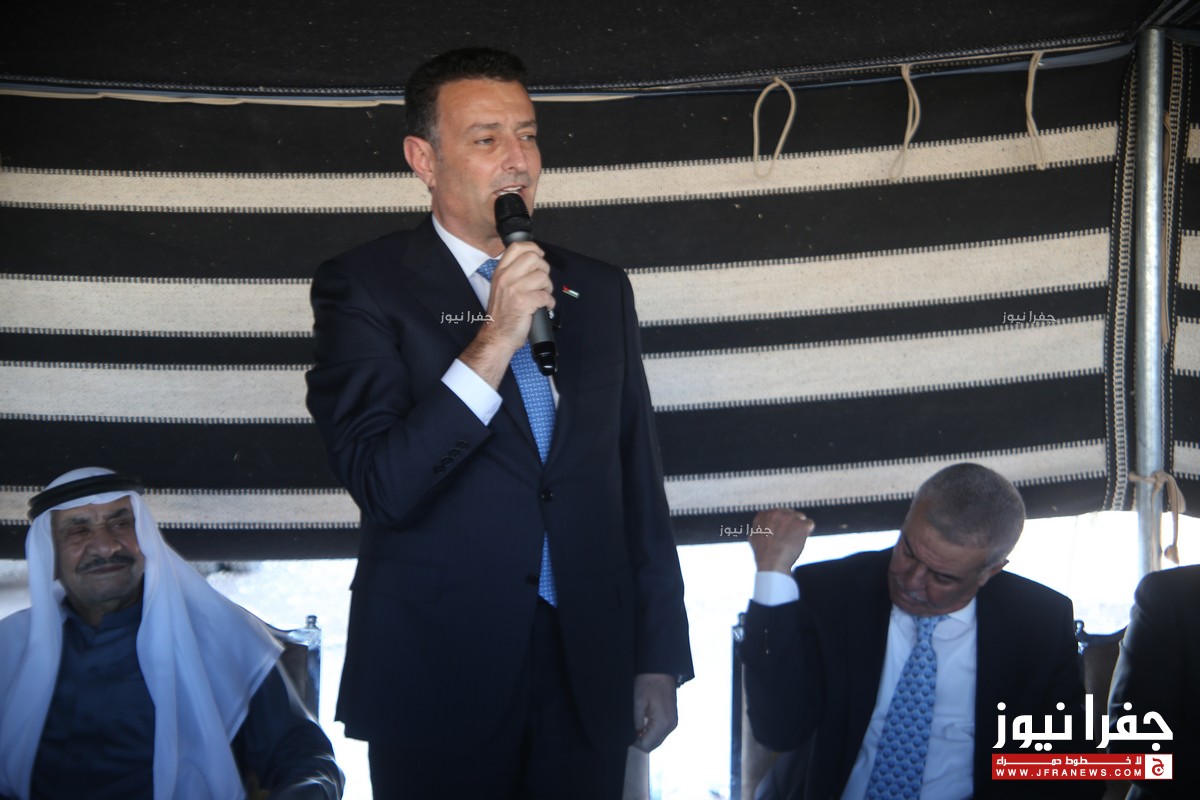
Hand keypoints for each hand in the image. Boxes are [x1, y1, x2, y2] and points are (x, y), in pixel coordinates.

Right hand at [460, 241, 554, 387]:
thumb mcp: (501, 287)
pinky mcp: (523, 302)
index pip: (517, 247)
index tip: (540, 255)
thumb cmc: (502, 315)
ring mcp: (514, 289)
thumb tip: (535, 263)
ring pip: (542, 276)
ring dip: (548, 288)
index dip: (533, 248)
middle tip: (542, 282)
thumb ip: (514, 273)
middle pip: (533, 258)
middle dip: (544, 269)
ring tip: (543, 296)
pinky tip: (544, 307)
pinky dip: (549, 303)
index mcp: (500, 272)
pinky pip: (545, 296)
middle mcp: (506, 277)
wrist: (497, 336)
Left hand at [631, 673, 677, 751]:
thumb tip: (634, 737)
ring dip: (646, 736)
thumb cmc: (647, 682)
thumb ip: (636, 722)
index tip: (625, 736)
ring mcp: (673, 722)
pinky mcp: (672, 718)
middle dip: (640, 741)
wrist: (660, 669)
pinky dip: (651, 731)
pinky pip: (661, 731)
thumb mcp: (637, 702)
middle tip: (629, 732)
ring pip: (657, 739)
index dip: (634, 743)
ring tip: (635, 725)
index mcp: (663, 723)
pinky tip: (643, 723)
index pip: (647, 745)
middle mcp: (671, 725)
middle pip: (653, 745)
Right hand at [748, 508, 813, 572]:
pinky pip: (809, 524)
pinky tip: (800, 540)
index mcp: (764, 514)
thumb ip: (759, 527)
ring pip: (800, 518)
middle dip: (791, 523)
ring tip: (794, 539)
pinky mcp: (801, 525)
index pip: (777, 513)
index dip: (781, 522)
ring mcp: (790, 518)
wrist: (772, 562)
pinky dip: (807, 532)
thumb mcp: (753, 537)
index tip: (782, 530)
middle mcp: (777, 512)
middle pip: (790, 514)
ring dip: (799, 527)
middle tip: (789, 536)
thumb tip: (762, 526)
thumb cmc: (763, 553)